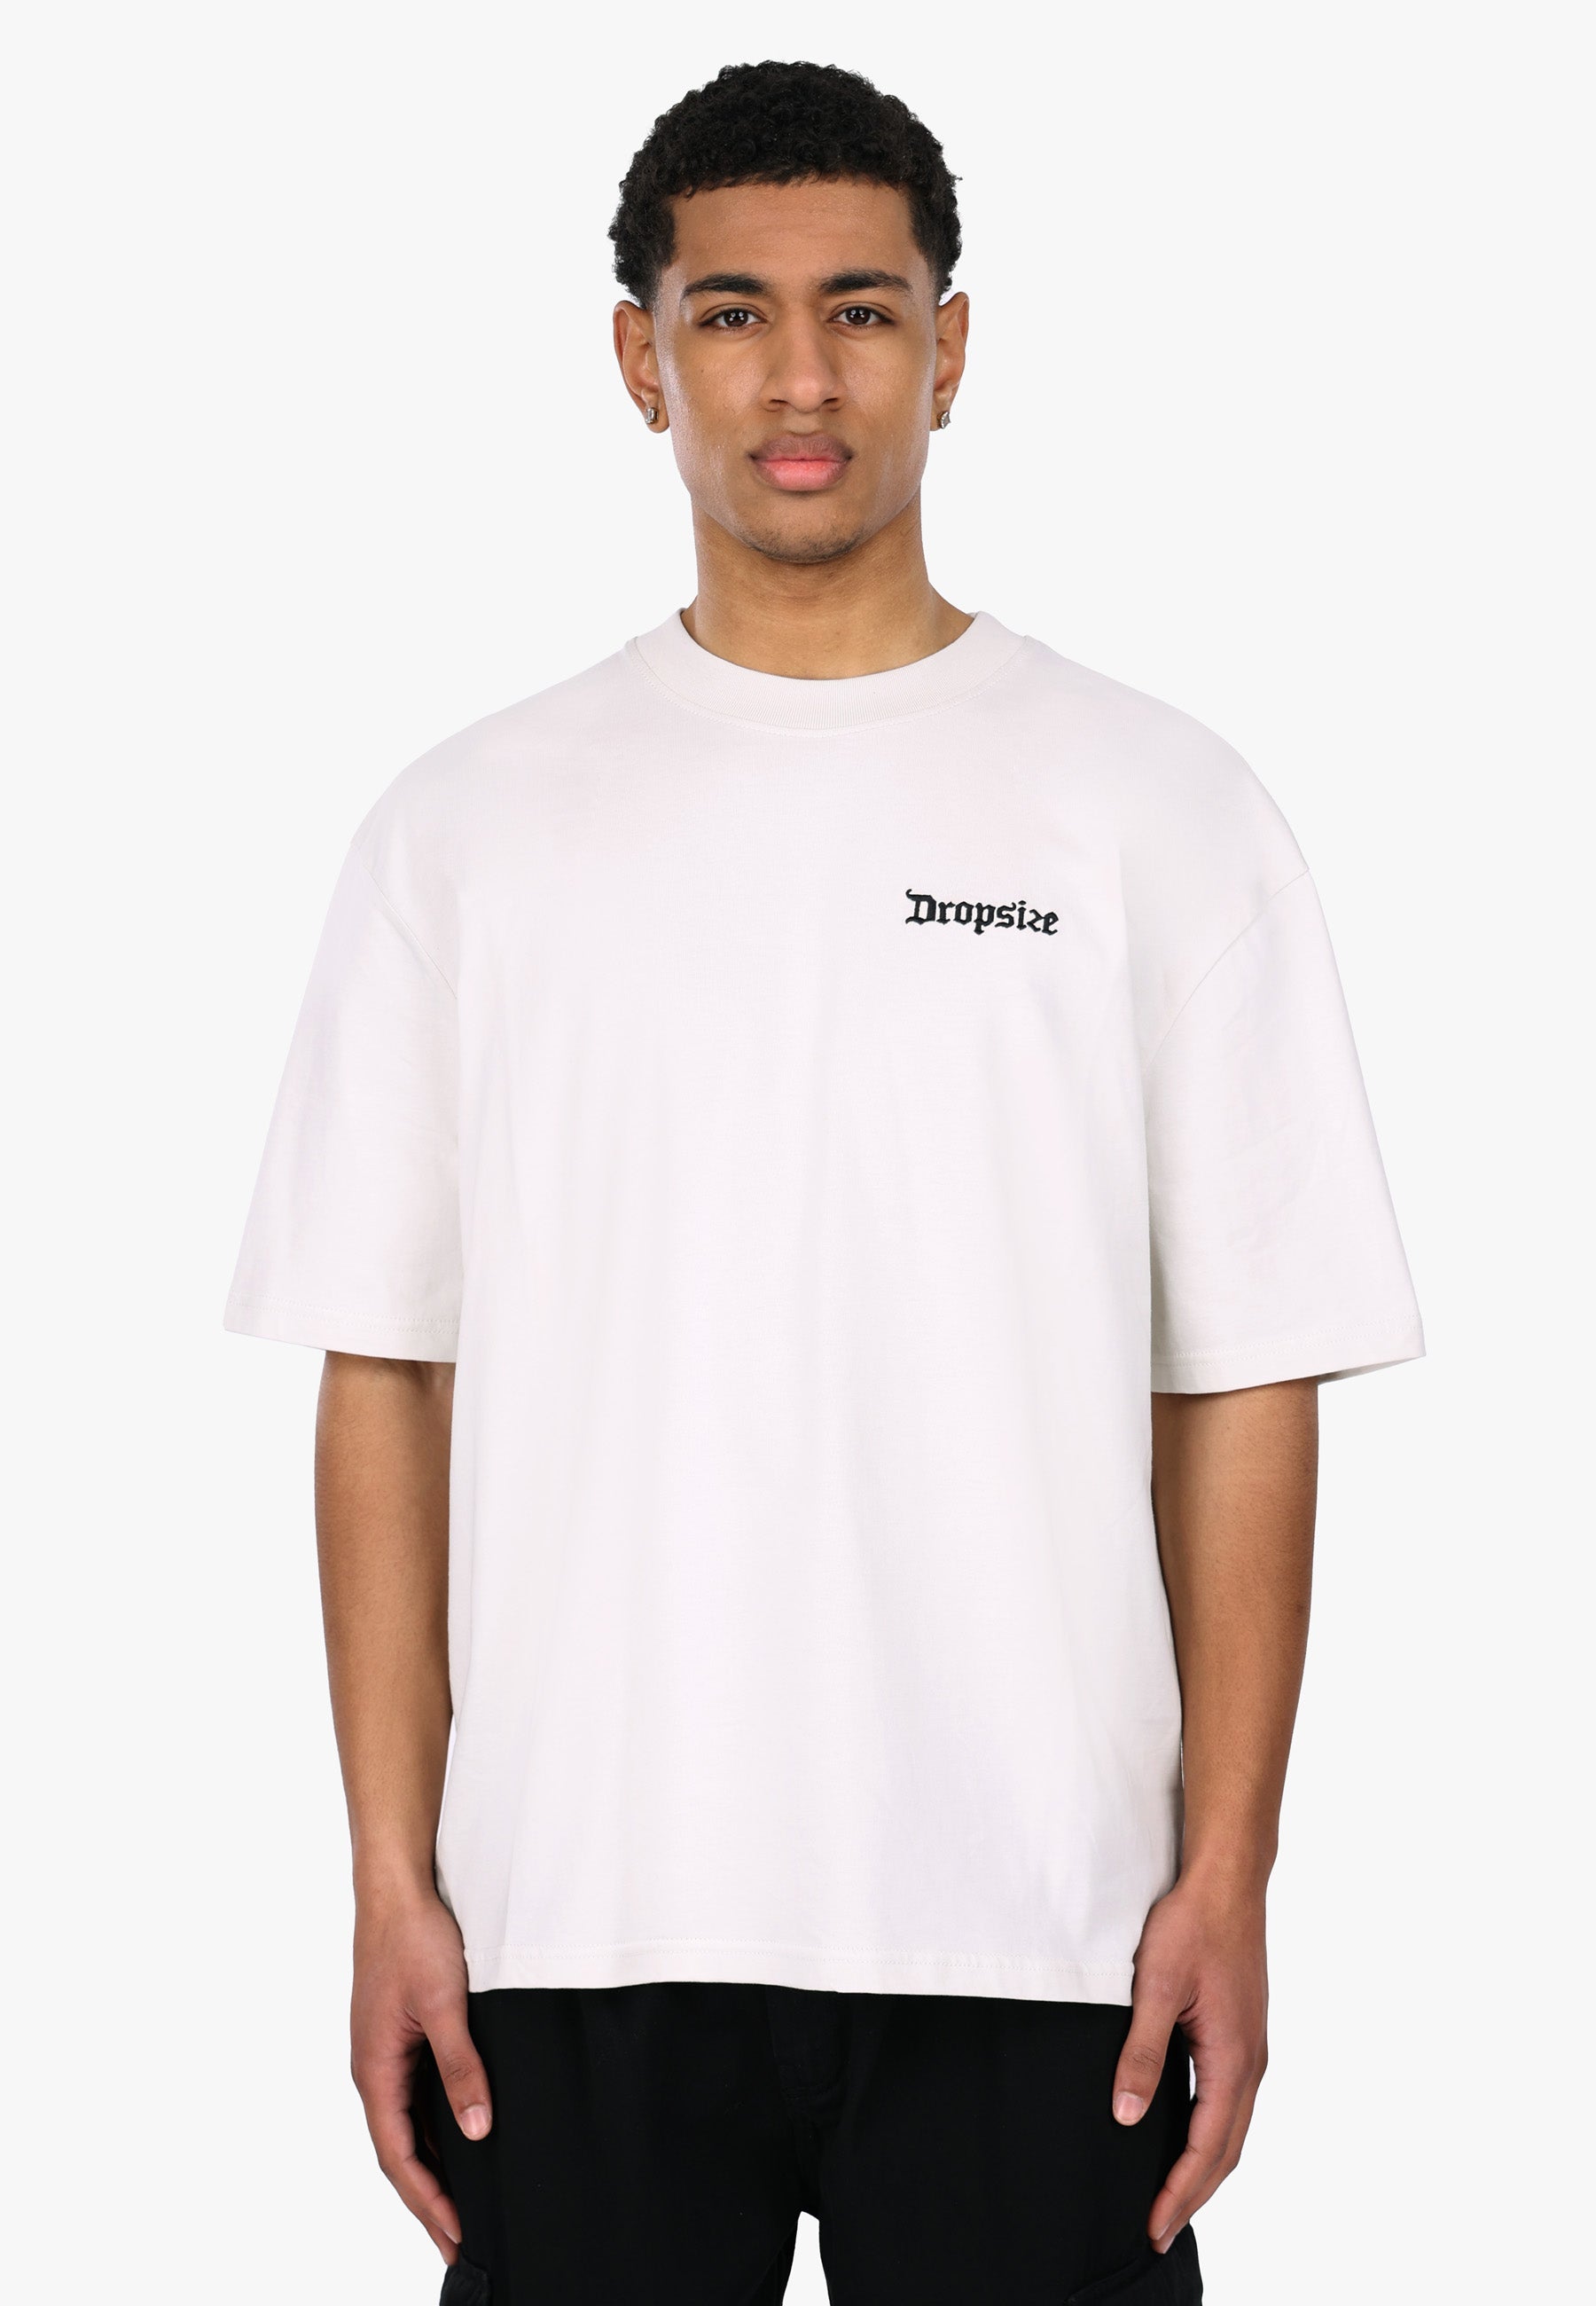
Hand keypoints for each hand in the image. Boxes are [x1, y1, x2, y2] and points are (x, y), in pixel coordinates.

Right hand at [350, 1882, 492, 2262]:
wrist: (397, 1889)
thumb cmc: (414, 1939)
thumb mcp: (446, 2004)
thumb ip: (461, 2067)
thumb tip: (477, 2129)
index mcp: (375, 2071)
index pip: (399, 2156)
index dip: (427, 2200)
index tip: (456, 2237)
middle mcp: (374, 2071)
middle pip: (399, 2152)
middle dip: (428, 2200)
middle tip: (461, 2244)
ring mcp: (384, 2055)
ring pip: (405, 2128)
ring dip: (432, 2169)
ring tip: (462, 2208)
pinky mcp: (398, 2039)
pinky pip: (412, 2100)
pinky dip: (433, 2132)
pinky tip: (459, 2142)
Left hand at [1110, 1868, 1268, 2253]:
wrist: (1227, 1881)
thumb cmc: (1193, 1925)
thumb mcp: (1157, 1986)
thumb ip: (1143, 2052)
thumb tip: (1130, 2115)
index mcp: (1233, 2058)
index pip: (1207, 2146)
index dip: (1180, 2191)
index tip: (1155, 2226)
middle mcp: (1250, 2062)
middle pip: (1227, 2150)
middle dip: (1194, 2194)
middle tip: (1159, 2230)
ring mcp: (1250, 2048)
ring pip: (1232, 2128)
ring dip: (1205, 2168)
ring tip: (1172, 2197)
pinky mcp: (1241, 2033)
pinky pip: (1230, 2101)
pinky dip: (1213, 2134)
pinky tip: (1187, 2135)